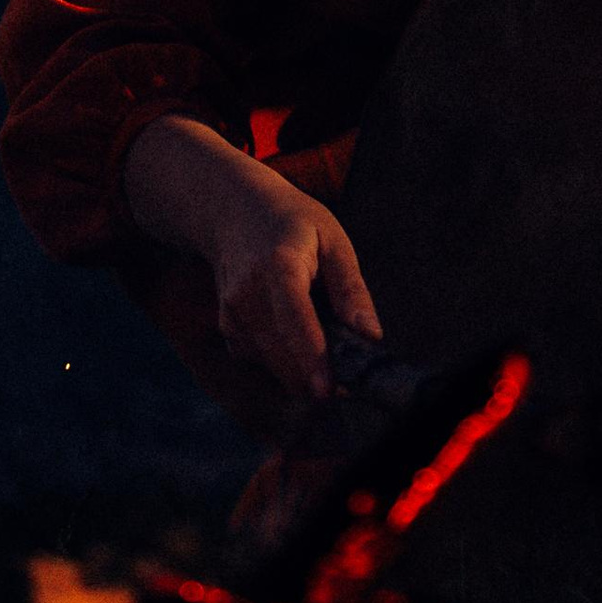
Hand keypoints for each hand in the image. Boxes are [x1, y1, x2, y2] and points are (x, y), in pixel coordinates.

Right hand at [117, 117, 381, 408]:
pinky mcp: (229, 333)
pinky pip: (266, 364)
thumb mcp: (333, 241)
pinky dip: (288, 361)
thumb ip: (351, 290)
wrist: (232, 211)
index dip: (312, 359)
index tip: (329, 391)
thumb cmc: (290, 223)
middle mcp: (246, 296)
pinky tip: (295, 329)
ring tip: (322, 330)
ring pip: (277, 368)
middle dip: (321, 376)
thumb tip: (371, 337)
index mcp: (279, 268)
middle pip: (284, 357)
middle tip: (352, 370)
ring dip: (306, 370)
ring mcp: (232, 317)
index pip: (295, 321)